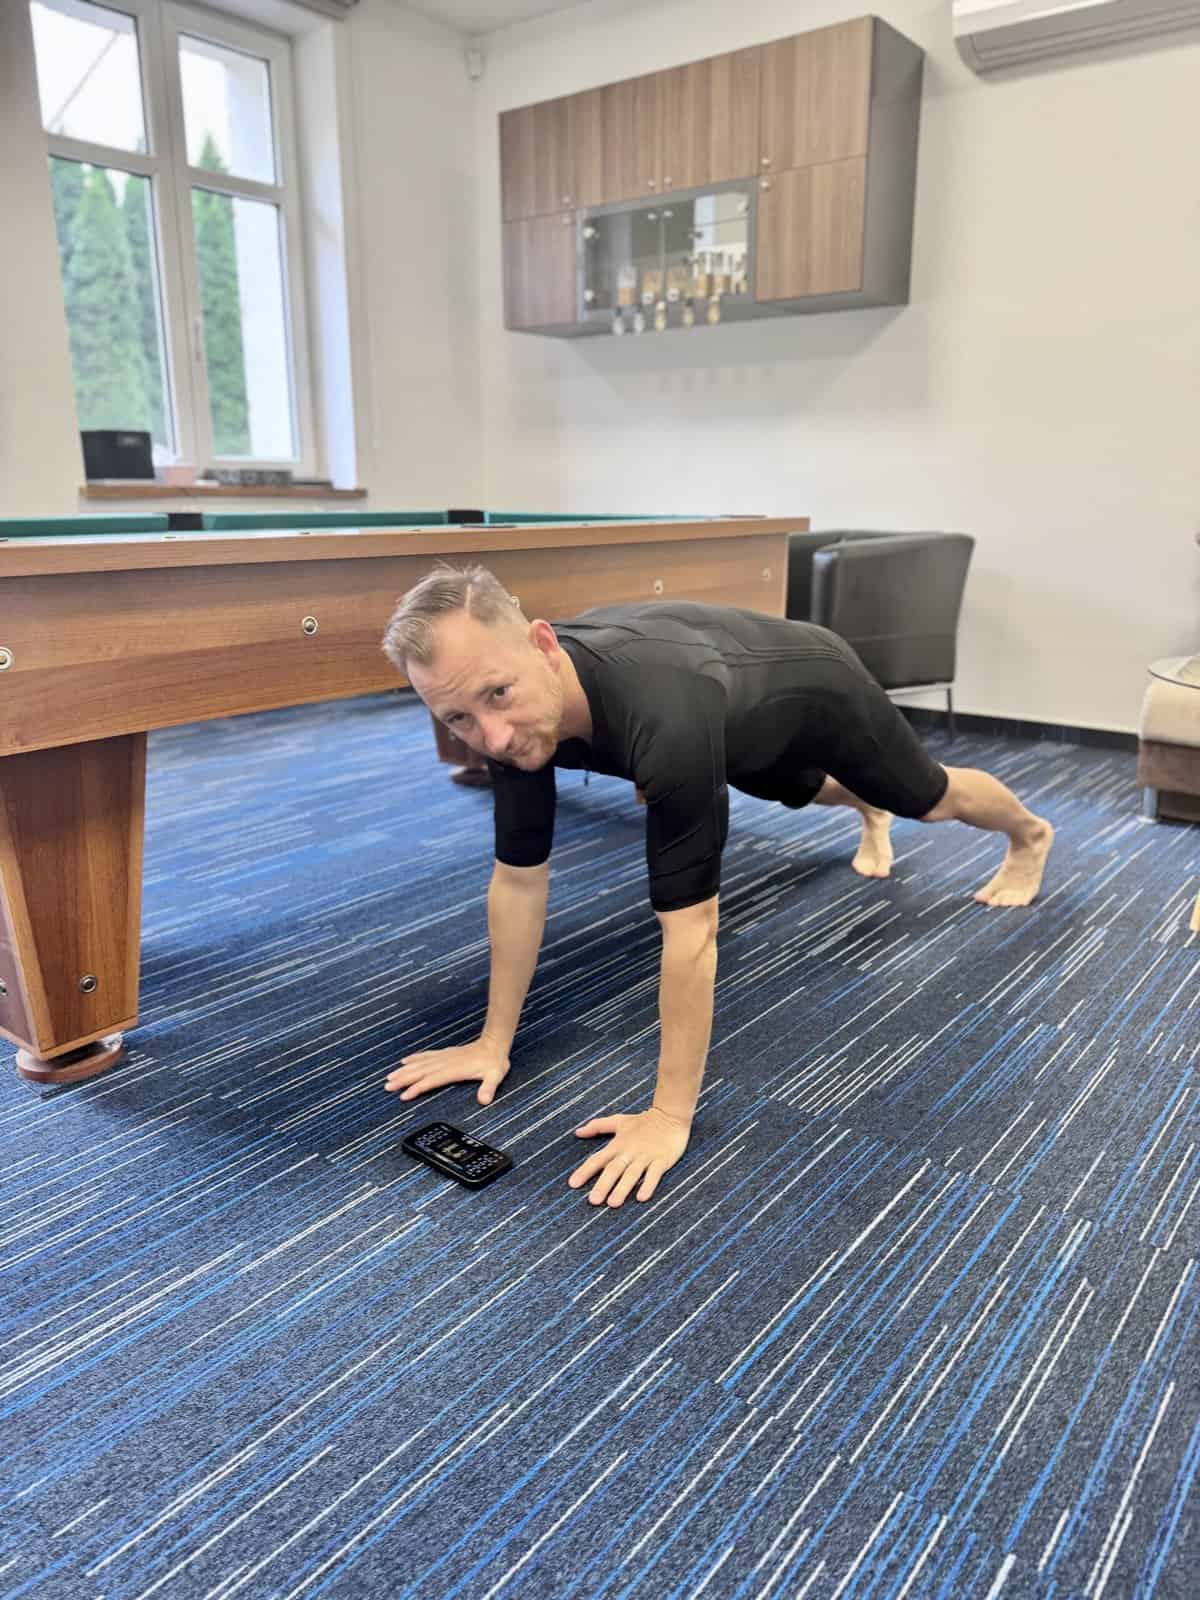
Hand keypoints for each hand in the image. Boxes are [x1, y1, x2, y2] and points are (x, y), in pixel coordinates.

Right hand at [384, 1038, 509, 1105]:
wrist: (494, 1043)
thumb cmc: (494, 1062)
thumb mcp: (495, 1076)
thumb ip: (488, 1088)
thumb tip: (484, 1100)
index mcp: (454, 1070)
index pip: (431, 1080)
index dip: (416, 1088)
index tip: (403, 1096)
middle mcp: (445, 1062)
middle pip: (419, 1072)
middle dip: (402, 1079)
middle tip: (387, 1086)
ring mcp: (444, 1057)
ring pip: (419, 1064)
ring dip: (404, 1070)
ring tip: (390, 1077)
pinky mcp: (445, 1053)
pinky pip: (425, 1056)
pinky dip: (414, 1059)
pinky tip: (405, 1061)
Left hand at [568, 1107, 690, 1206]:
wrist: (670, 1115)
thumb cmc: (642, 1122)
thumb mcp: (618, 1121)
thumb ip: (597, 1126)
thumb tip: (577, 1132)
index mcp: (618, 1144)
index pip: (598, 1159)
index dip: (585, 1171)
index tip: (573, 1184)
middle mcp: (630, 1152)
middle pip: (614, 1169)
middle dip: (603, 1185)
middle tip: (593, 1201)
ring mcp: (646, 1156)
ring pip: (632, 1174)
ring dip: (622, 1188)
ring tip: (613, 1203)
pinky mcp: (662, 1160)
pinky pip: (654, 1174)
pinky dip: (648, 1185)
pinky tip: (642, 1198)